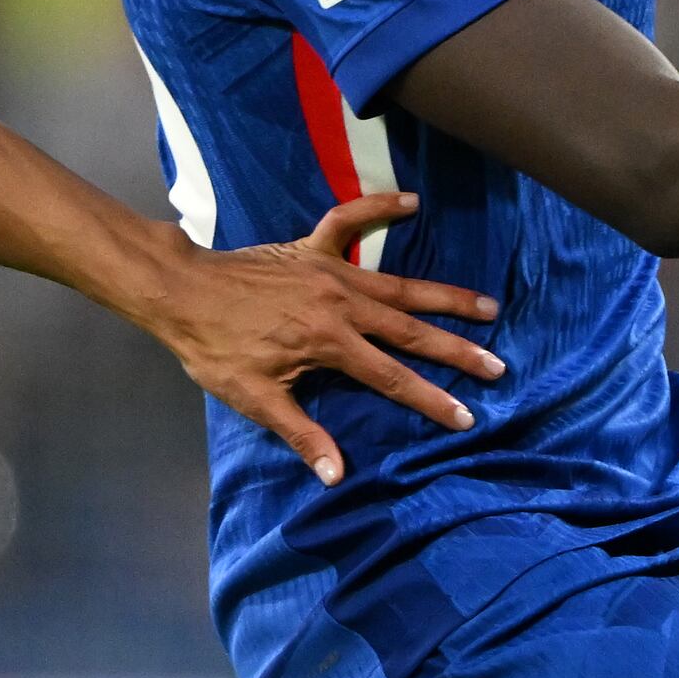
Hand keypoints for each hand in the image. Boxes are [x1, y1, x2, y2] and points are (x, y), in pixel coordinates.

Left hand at [142, 193, 507, 486]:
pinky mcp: (312, 248)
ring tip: (486, 305)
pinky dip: (380, 208)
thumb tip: (337, 475)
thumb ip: (301, 434)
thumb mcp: (255, 399)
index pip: (392, 377)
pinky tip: (413, 202)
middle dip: (456, 350)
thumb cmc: (215, 349)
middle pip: (410, 330)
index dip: (432, 399)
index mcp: (328, 343)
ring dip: (444, 295)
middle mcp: (340, 304)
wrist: (182, 292)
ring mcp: (330, 271)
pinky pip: (351, 221)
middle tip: (496, 365)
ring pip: (399, 284)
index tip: (466, 415)